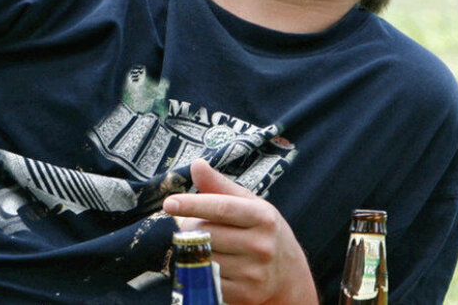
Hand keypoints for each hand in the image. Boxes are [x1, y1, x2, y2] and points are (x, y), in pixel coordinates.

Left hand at [163, 159, 317, 304]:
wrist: (288, 275)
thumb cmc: (262, 230)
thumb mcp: (249, 204)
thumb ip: (220, 185)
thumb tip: (197, 164)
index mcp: (262, 216)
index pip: (221, 208)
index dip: (193, 204)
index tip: (169, 203)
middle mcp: (261, 244)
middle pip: (207, 233)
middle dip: (190, 227)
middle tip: (193, 225)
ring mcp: (254, 272)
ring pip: (204, 257)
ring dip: (194, 249)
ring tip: (204, 244)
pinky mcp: (245, 293)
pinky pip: (208, 279)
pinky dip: (201, 270)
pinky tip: (209, 263)